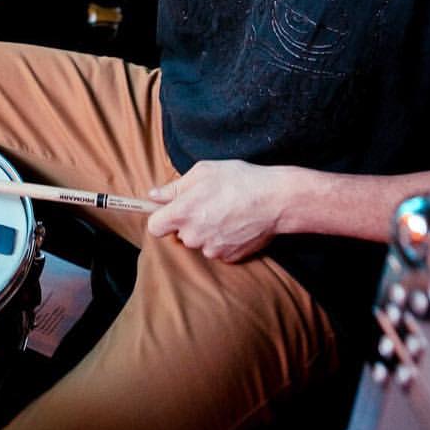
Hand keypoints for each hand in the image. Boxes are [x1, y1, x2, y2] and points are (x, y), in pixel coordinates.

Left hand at [145, 159, 286, 261]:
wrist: (275, 200)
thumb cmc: (239, 180)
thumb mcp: (203, 172)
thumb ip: (174, 187)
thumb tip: (154, 195)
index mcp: (182, 214)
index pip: (155, 227)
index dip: (161, 217)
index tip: (171, 210)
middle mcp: (193, 236)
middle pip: (180, 233)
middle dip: (188, 221)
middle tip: (208, 203)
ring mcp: (211, 249)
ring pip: (200, 241)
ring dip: (207, 230)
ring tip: (226, 211)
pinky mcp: (229, 258)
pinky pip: (217, 249)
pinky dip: (223, 239)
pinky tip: (236, 223)